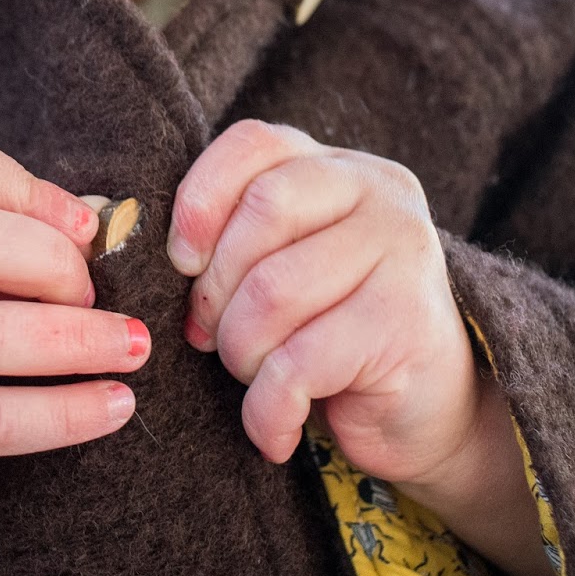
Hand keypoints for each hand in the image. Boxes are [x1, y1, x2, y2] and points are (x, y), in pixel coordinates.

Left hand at [166, 120, 480, 485]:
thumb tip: (148, 248)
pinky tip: (274, 431)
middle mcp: (379, 195)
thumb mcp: (281, 266)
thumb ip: (234, 237)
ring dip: (241, 352)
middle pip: (260, 214)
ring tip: (254, 376)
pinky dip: (268, 409)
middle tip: (210, 335)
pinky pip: (300, 363)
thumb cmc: (330, 333)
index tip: (181, 260)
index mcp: (339, 168)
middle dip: (215, 289)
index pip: (254, 144)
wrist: (427, 411)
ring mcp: (403, 254)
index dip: (201, 198)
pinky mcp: (404, 323)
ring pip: (272, 291)